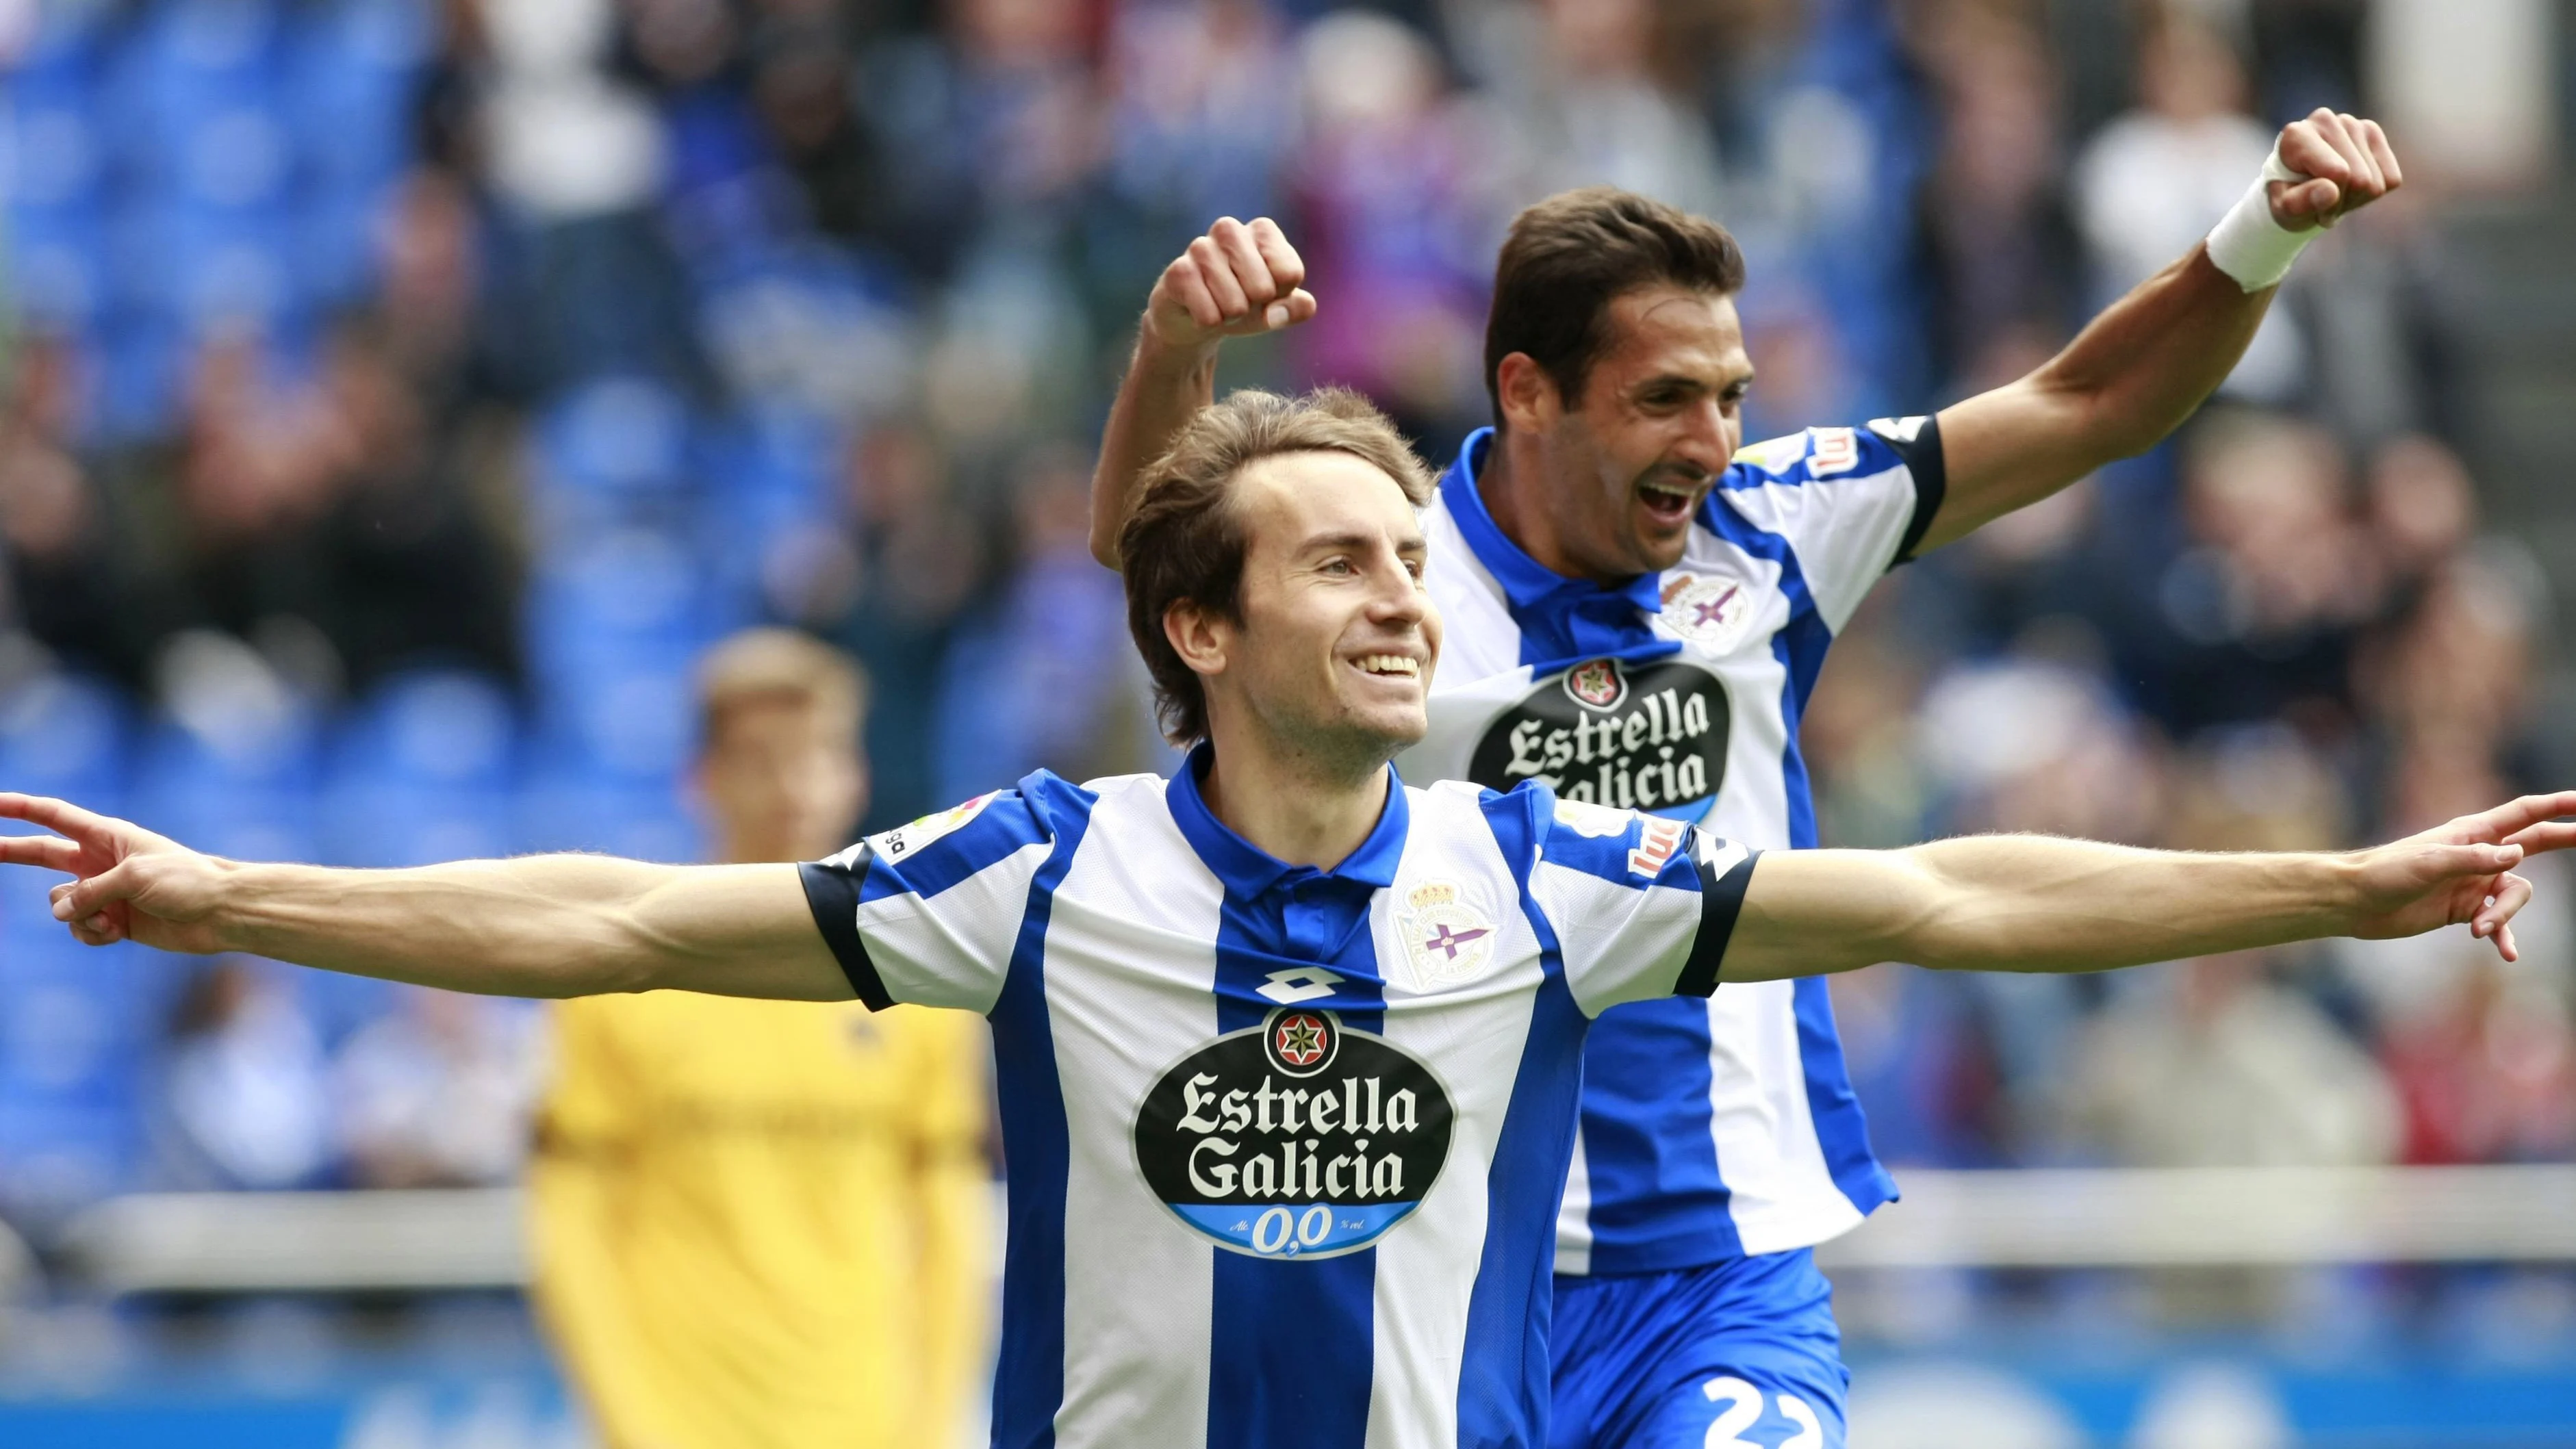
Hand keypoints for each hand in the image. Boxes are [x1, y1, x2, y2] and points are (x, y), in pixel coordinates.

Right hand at [0, 793, 234, 952]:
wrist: (221, 914)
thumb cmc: (187, 882)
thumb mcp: (134, 877)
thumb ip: (88, 892)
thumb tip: (60, 913)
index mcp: (108, 836)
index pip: (54, 816)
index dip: (20, 808)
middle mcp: (101, 861)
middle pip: (41, 854)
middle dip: (10, 852)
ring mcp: (106, 892)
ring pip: (61, 905)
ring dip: (77, 915)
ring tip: (110, 918)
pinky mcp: (114, 920)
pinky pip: (81, 928)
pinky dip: (92, 933)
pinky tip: (117, 932)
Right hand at [1142, 216, 1317, 355]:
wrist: (1197, 318)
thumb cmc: (1245, 304)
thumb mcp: (1277, 308)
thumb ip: (1295, 309)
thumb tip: (1276, 314)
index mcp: (1262, 231)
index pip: (1290, 274)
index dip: (1281, 295)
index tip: (1266, 291)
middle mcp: (1230, 230)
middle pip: (1263, 289)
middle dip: (1254, 307)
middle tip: (1239, 300)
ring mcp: (1200, 248)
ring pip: (1235, 306)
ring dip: (1229, 317)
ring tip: (1218, 304)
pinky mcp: (1178, 272)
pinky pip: (1209, 316)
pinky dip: (1208, 323)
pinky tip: (1199, 308)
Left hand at [2270, 108, 2402, 231]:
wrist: (2299, 187)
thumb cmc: (2289, 197)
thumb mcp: (2284, 210)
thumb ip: (2299, 203)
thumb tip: (2330, 192)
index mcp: (2296, 136)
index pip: (2337, 173)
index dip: (2328, 201)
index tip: (2308, 205)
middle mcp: (2325, 121)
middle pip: (2360, 179)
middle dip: (2342, 200)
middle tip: (2322, 200)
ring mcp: (2353, 124)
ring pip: (2376, 183)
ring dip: (2356, 198)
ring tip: (2334, 192)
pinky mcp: (2374, 134)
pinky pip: (2391, 179)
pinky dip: (2373, 193)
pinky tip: (2351, 185)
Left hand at [2347, 791, 2575, 958]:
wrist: (2355, 902)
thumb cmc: (2385, 872)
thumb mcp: (2429, 862)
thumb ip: (2473, 859)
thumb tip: (2517, 854)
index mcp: (2471, 833)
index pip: (2523, 814)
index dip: (2556, 806)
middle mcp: (2478, 855)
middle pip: (2534, 844)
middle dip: (2563, 839)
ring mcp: (2473, 883)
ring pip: (2515, 896)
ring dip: (2504, 915)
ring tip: (2479, 930)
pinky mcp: (2464, 910)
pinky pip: (2497, 923)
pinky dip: (2503, 936)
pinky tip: (2507, 954)